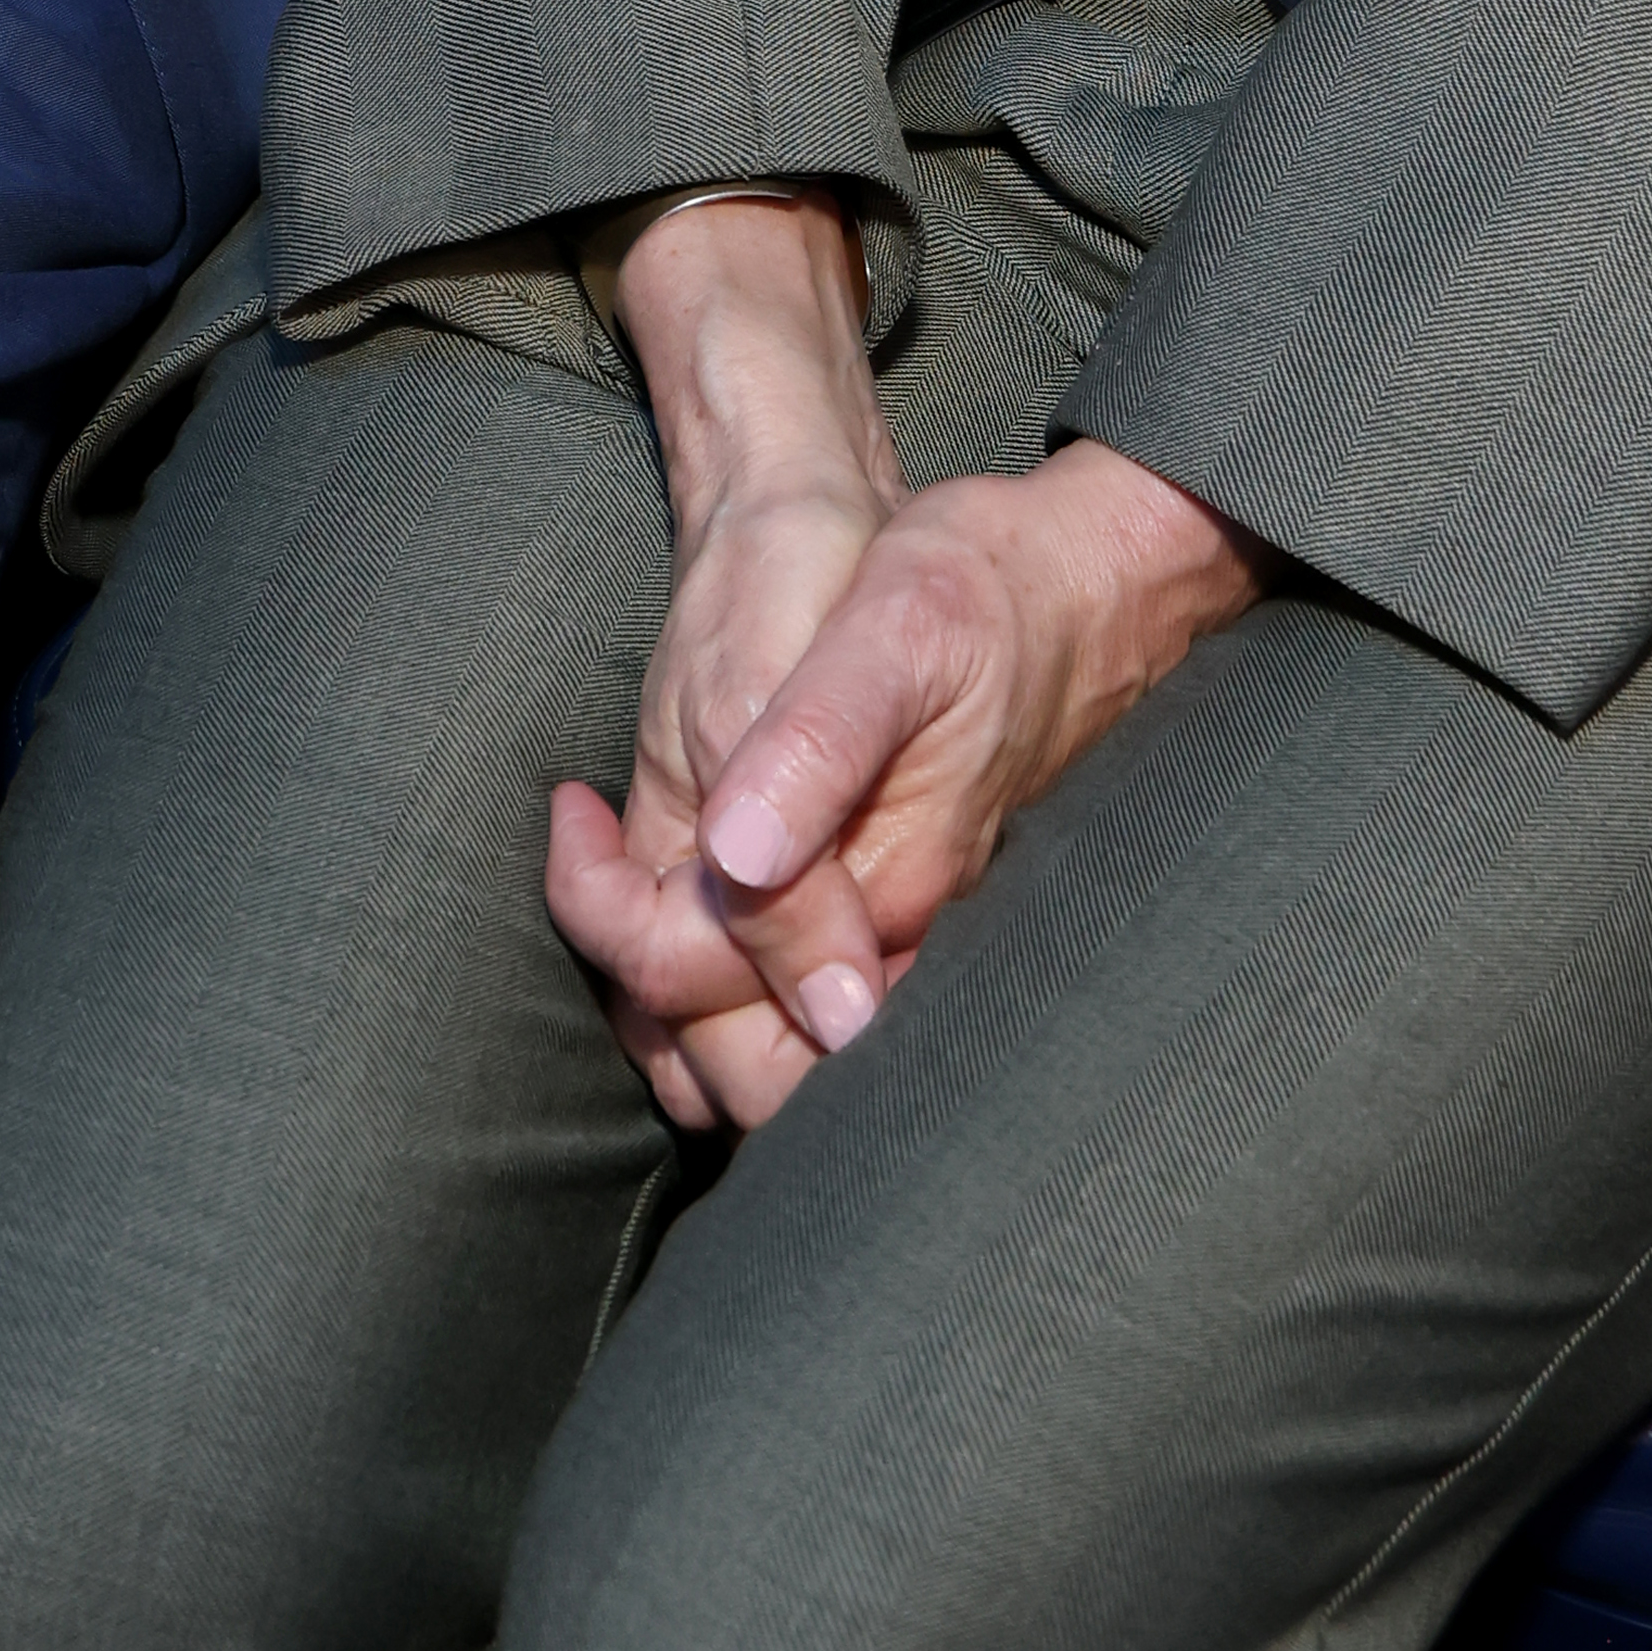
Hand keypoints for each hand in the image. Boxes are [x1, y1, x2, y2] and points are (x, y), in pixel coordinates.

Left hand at [547, 202, 1262, 1131]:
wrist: (1072, 581)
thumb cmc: (977, 586)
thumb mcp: (890, 634)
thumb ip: (817, 756)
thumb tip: (741, 868)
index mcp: (883, 886)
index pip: (698, 985)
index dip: (606, 912)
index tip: (579, 807)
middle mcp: (896, 946)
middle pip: (733, 1068)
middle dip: (637, 983)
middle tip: (596, 848)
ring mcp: (901, 943)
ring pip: (758, 1056)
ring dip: (667, 996)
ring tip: (621, 871)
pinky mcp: (897, 922)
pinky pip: (788, 1013)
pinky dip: (713, 983)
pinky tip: (680, 890)